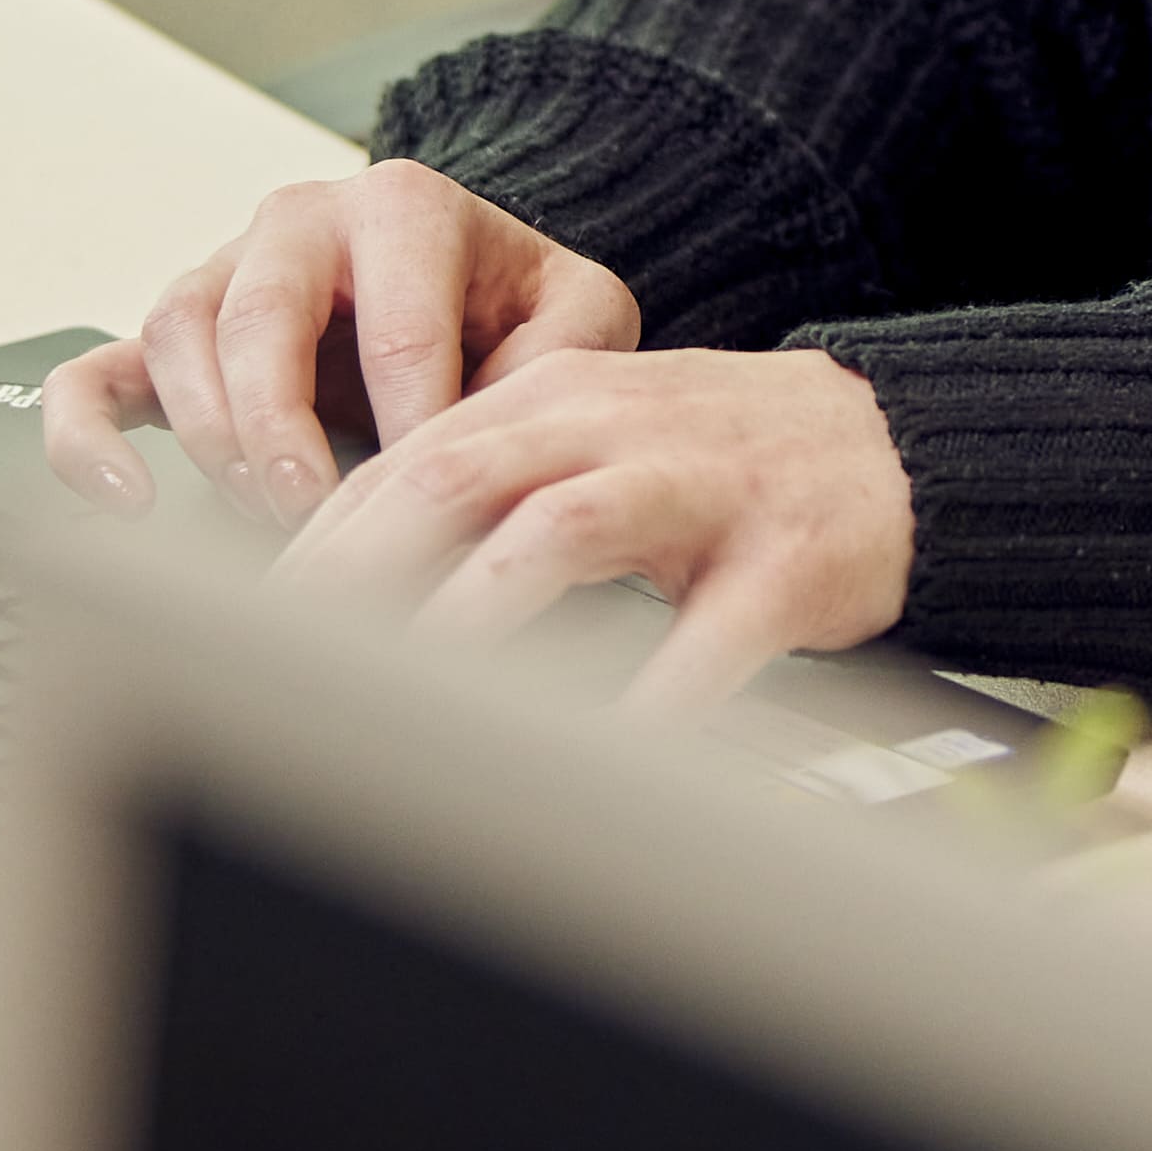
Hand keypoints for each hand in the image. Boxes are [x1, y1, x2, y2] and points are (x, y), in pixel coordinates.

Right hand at [43, 160, 637, 522]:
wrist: (475, 286)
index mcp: (404, 206)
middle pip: (262, 317)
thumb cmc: (516, 307)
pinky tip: (127, 502)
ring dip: (214, 439)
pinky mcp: (175, 336)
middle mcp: (301, 222)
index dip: (412, 425)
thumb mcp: (578, 313)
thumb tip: (498, 434)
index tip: (432, 501)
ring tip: (264, 513)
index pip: (396, 322)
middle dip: (286, 432)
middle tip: (316, 516)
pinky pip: (95, 375)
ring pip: (178, 337)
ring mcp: (226, 272)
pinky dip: (88, 439)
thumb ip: (563, 354)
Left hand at [289, 343, 914, 712]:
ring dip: (476, 617)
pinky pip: (707, 639)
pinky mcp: (786, 563)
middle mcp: (621, 427)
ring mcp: (706, 490)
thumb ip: (486, 483)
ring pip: (563, 534)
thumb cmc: (723, 462)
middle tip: (296, 661)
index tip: (253, 622)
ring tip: (417, 702)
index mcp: (560, 395)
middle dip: (363, 569)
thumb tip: (344, 572)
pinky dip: (649, 700)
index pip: (410, 454)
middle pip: (460, 475)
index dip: (323, 537)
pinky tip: (604, 756)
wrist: (898, 448)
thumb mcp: (597, 437)